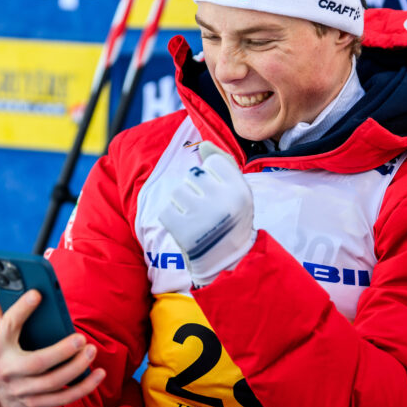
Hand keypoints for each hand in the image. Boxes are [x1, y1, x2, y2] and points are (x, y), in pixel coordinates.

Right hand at [0, 286, 105, 406]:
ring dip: (76, 368)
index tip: (38, 294)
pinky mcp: (36, 403)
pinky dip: (84, 388)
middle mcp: (8, 370)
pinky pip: (63, 398)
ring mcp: (22, 390)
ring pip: (52, 383)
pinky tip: (99, 373)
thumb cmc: (8, 352)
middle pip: (36, 363)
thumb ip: (4, 310)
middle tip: (81, 338)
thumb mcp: (2, 331)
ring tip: (92, 350)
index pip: (8, 326)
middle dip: (61, 351)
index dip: (22, 309)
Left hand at [158, 141, 256, 285]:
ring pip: (177, 191)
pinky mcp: (183, 231)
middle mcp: (223, 202)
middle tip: (206, 209)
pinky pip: (166, 210)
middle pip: (193, 175)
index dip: (213, 177)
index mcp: (240, 190)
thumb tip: (203, 144)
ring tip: (194, 217)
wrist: (226, 262)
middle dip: (196, 190)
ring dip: (182, 203)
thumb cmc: (232, 220)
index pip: (213, 163)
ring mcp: (202, 217)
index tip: (219, 195)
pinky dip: (172, 218)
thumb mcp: (239, 191)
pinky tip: (184, 227)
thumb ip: (223, 163)